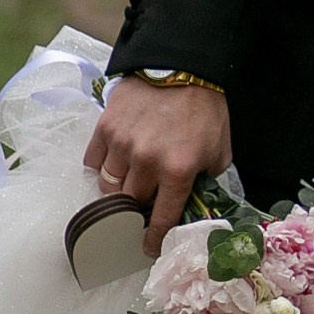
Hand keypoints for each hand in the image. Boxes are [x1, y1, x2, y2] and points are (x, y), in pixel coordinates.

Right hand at [82, 76, 231, 257]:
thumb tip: (192, 201)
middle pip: (131, 204)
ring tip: (128, 186)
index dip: (152, 239)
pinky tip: (114, 165)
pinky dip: (101, 169)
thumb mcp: (219, 149)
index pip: (160, 219)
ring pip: (109, 187)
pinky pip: (94, 162)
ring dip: (118, 192)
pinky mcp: (105, 128)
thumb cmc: (205, 109)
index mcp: (178, 170)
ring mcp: (122, 145)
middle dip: (137, 209)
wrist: (183, 66)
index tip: (147, 247)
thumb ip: (206, 179)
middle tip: (141, 207)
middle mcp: (147, 162)